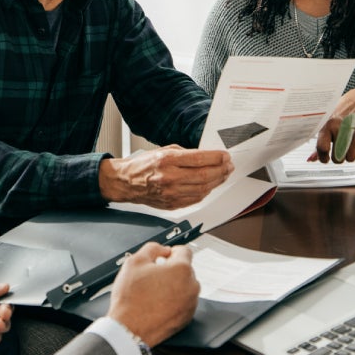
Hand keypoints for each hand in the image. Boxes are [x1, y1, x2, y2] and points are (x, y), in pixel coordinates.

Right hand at [98, 146, 232, 208]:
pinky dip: (206, 192)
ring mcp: (171, 193)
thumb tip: (207, 156)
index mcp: (167, 160)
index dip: (216, 158)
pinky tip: (210, 185)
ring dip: (217, 182)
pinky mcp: (172, 204)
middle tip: (229, 166)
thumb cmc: (143, 165)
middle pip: (204, 176)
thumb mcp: (163, 150)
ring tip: (223, 175)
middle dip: (221, 170)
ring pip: (203, 189)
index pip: (199, 159)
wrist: (126, 182)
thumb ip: (185, 153)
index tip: (225, 156)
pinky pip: (196, 199)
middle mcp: (169, 178)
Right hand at [108, 242, 198, 346]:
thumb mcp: (135, 262)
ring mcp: (191, 303)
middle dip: (171, 270)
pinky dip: (173, 301)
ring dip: (173, 286)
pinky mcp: (187, 317)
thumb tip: (163, 250)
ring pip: (184, 286)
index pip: (184, 251)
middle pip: (185, 270)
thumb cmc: (131, 298)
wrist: (129, 329)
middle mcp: (191, 286)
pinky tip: (157, 304)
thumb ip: (153, 248)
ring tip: (153, 293)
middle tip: (152, 277)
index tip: (164, 257)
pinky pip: (183, 302)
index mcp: (182, 269)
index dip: (171, 252)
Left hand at [311, 88, 354, 162]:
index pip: (322, 148)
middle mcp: (340, 128)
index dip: (323, 158)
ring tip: (348, 144)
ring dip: (349, 155)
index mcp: (327, 125)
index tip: (325, 159)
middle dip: (338, 158)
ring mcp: (354, 131)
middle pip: (337, 158)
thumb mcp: (328, 124)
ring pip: (350, 158)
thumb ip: (320, 143)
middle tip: (339, 150)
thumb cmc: (340, 115)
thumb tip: (310, 160)